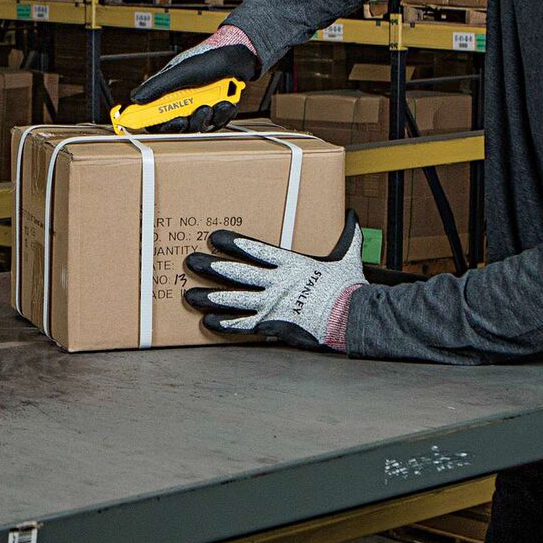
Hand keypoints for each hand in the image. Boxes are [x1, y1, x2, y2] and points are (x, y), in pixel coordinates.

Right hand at [125, 28, 258, 132]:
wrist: (241, 54)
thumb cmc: (211, 57)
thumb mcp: (181, 71)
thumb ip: (158, 86)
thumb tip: (136, 97)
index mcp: (169, 89)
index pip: (154, 112)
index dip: (152, 122)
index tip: (156, 126)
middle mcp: (184, 98)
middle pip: (177, 124)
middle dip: (187, 122)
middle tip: (193, 114)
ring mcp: (201, 104)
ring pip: (199, 125)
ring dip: (208, 117)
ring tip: (215, 104)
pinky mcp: (216, 109)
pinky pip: (217, 122)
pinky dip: (223, 114)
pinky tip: (227, 103)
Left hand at [184, 212, 368, 348]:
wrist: (353, 319)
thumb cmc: (349, 289)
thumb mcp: (348, 258)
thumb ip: (347, 237)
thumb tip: (354, 216)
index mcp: (292, 263)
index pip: (255, 249)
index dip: (233, 243)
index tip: (214, 237)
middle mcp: (277, 283)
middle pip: (236, 273)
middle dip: (210, 267)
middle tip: (190, 261)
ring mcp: (273, 305)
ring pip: (233, 300)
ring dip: (209, 297)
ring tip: (188, 295)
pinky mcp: (274, 326)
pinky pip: (244, 326)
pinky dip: (224, 324)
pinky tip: (208, 322)